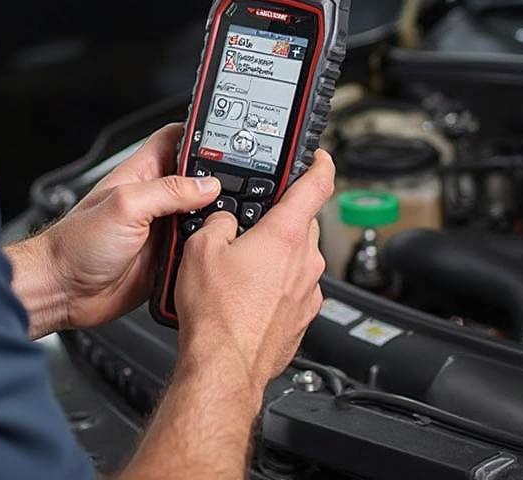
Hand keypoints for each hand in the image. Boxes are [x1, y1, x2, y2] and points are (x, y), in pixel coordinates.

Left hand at [27, 123, 220, 332]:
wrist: (63, 291)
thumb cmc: (76, 244)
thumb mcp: (125, 206)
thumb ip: (168, 191)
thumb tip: (207, 184)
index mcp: (141, 174)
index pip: (176, 140)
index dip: (201, 134)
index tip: (229, 136)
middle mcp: (153, 199)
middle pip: (197, 180)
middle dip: (219, 182)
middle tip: (242, 187)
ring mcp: (160, 229)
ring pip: (201, 217)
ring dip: (213, 221)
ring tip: (230, 223)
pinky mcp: (165, 259)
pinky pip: (196, 251)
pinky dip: (206, 252)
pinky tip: (215, 254)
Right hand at [174, 150, 334, 394]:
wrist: (224, 364)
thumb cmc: (216, 312)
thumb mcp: (201, 247)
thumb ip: (218, 221)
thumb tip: (223, 220)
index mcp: (287, 235)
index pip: (317, 186)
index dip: (320, 165)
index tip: (321, 157)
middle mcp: (305, 262)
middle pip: (304, 223)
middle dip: (282, 218)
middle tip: (253, 221)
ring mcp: (307, 292)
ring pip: (298, 257)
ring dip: (277, 254)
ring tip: (241, 265)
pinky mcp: (302, 318)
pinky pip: (293, 288)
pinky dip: (276, 284)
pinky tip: (247, 294)